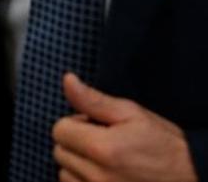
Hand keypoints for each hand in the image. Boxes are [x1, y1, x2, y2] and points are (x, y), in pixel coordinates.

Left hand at [51, 73, 196, 181]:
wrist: (192, 177)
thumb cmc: (164, 144)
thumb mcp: (132, 114)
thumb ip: (93, 100)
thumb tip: (67, 80)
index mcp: (102, 148)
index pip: (59, 129)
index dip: (77, 122)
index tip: (97, 125)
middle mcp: (97, 176)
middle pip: (60, 151)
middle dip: (77, 142)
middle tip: (105, 142)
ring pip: (64, 172)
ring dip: (78, 164)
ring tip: (107, 160)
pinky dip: (82, 180)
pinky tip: (105, 175)